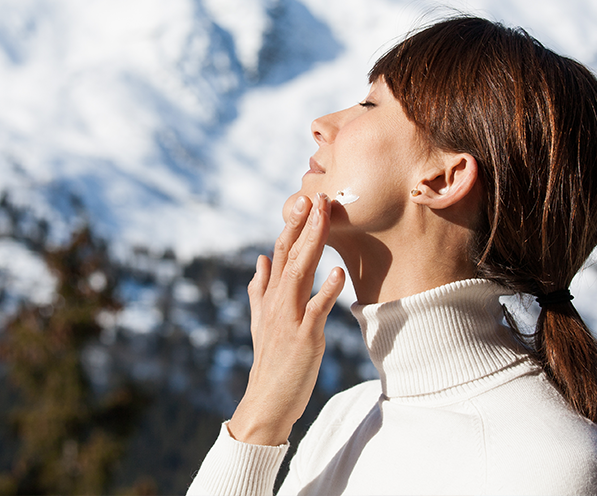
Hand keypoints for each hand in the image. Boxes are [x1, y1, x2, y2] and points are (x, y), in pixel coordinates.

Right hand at [226, 193, 345, 445]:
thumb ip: (259, 289)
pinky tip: (338, 272)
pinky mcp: (304, 337)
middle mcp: (276, 302)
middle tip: (316, 197)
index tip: (304, 200)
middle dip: (303, 225)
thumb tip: (259, 260)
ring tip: (324, 219)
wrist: (266, 400)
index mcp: (269, 296)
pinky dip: (326, 290)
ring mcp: (288, 318)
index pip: (279, 252)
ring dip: (312, 244)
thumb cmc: (269, 361)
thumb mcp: (260, 321)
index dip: (292, 226)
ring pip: (299, 274)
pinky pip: (316, 310)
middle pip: (289, 256)